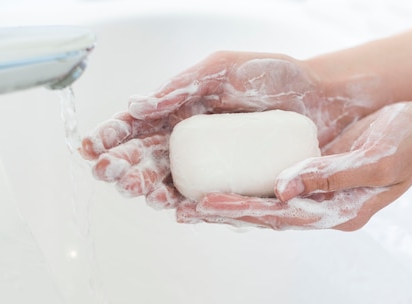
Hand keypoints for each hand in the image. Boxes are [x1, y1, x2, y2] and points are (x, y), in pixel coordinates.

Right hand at [81, 51, 375, 208]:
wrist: (321, 96)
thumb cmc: (274, 75)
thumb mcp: (222, 69)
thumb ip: (180, 87)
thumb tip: (135, 106)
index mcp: (180, 110)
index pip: (136, 127)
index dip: (111, 138)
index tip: (89, 148)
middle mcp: (190, 140)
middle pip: (146, 160)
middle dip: (123, 169)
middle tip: (113, 174)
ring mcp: (212, 164)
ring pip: (169, 183)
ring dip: (149, 190)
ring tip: (142, 191)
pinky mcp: (235, 182)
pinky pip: (205, 198)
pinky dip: (187, 206)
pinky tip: (176, 209)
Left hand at [177, 101, 411, 229]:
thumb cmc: (409, 141)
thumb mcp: (376, 158)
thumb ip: (331, 175)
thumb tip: (284, 187)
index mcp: (340, 212)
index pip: (281, 217)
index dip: (242, 211)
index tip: (206, 206)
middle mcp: (325, 207)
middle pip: (267, 215)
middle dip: (226, 212)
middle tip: (184, 208)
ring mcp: (319, 192)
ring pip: (267, 202)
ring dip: (232, 201)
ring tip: (192, 201)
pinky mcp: (315, 173)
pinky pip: (276, 182)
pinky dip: (249, 183)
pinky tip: (225, 178)